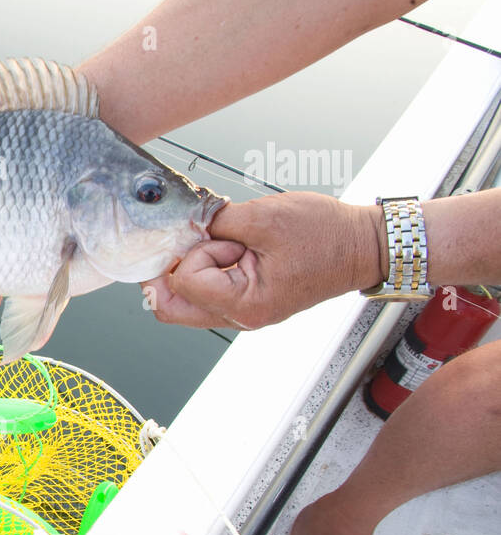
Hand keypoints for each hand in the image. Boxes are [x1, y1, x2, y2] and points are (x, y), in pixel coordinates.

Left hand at [144, 192, 380, 329]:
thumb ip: (216, 222)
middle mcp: (243, 317)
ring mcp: (244, 314)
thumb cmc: (326, 234)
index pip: (186, 283)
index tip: (218, 234)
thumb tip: (184, 224)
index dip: (194, 252)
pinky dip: (206, 271)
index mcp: (247, 303)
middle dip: (170, 272)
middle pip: (173, 309)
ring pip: (187, 303)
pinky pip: (208, 295)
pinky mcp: (248, 302)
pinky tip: (226, 248)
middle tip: (184, 242)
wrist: (363, 246)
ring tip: (221, 243)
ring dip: (190, 270)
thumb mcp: (264, 217)